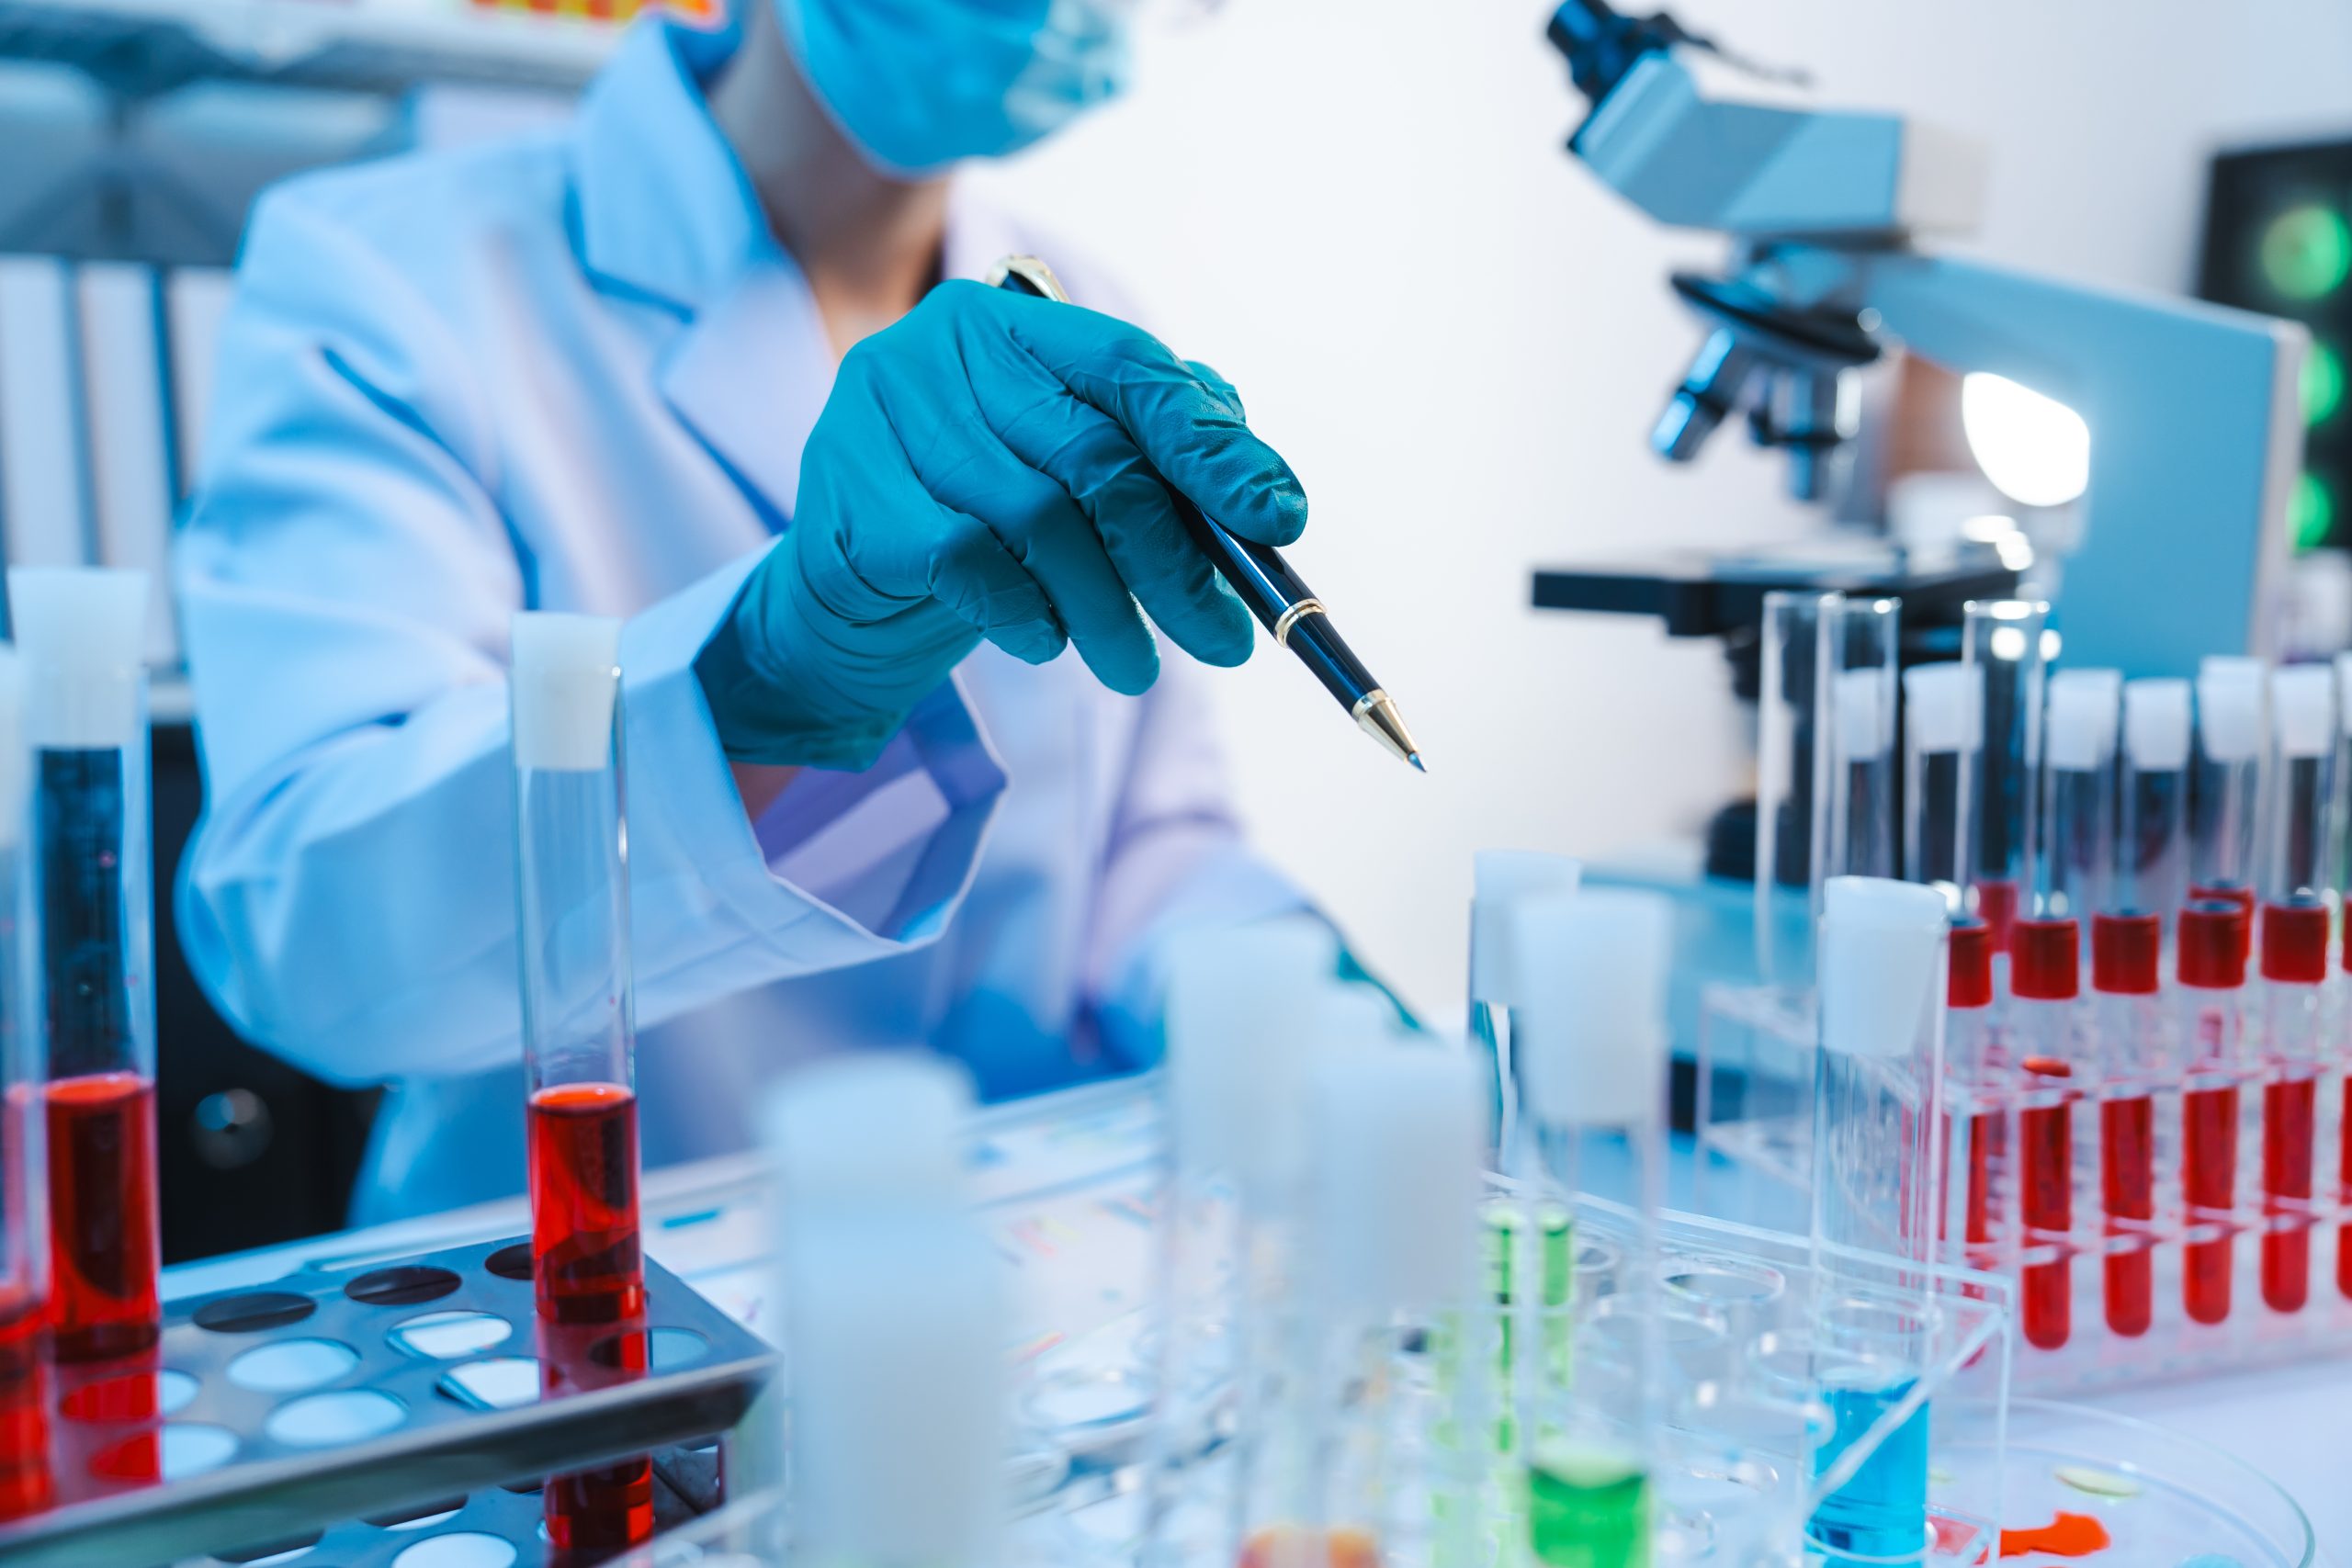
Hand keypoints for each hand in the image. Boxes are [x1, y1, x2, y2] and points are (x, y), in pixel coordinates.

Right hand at [697, 280, 1305, 769]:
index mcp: (1014, 323)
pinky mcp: (853, 492)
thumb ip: (1158, 464)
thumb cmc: (979, 528)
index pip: (1131, 368)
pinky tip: (1043, 641)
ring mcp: (886, 413)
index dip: (1212, 448)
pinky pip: (971, 562)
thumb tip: (1266, 504)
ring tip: (1133, 666)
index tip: (1277, 521)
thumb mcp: (1070, 482)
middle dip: (1173, 562)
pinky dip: (1026, 613)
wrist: (845, 601)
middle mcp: (943, 345)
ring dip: (1106, 608)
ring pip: (1041, 518)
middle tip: (1219, 639)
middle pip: (1094, 455)